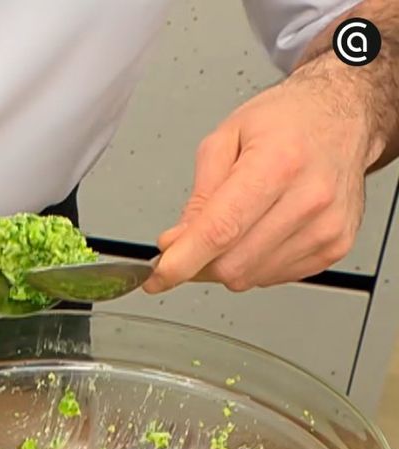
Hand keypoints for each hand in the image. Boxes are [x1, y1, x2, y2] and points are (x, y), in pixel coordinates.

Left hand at [143, 59, 380, 293]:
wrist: (344, 116)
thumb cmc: (287, 120)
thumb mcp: (226, 139)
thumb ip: (198, 196)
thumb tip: (176, 243)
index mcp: (279, 162)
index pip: (222, 229)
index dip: (183, 261)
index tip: (158, 277)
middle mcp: (310, 197)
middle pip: (233, 263)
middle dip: (198, 263)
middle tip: (189, 243)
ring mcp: (327, 226)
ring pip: (250, 276)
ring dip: (226, 264)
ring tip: (234, 227)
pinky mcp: (335, 245)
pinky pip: (273, 277)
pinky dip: (254, 263)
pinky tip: (259, 232)